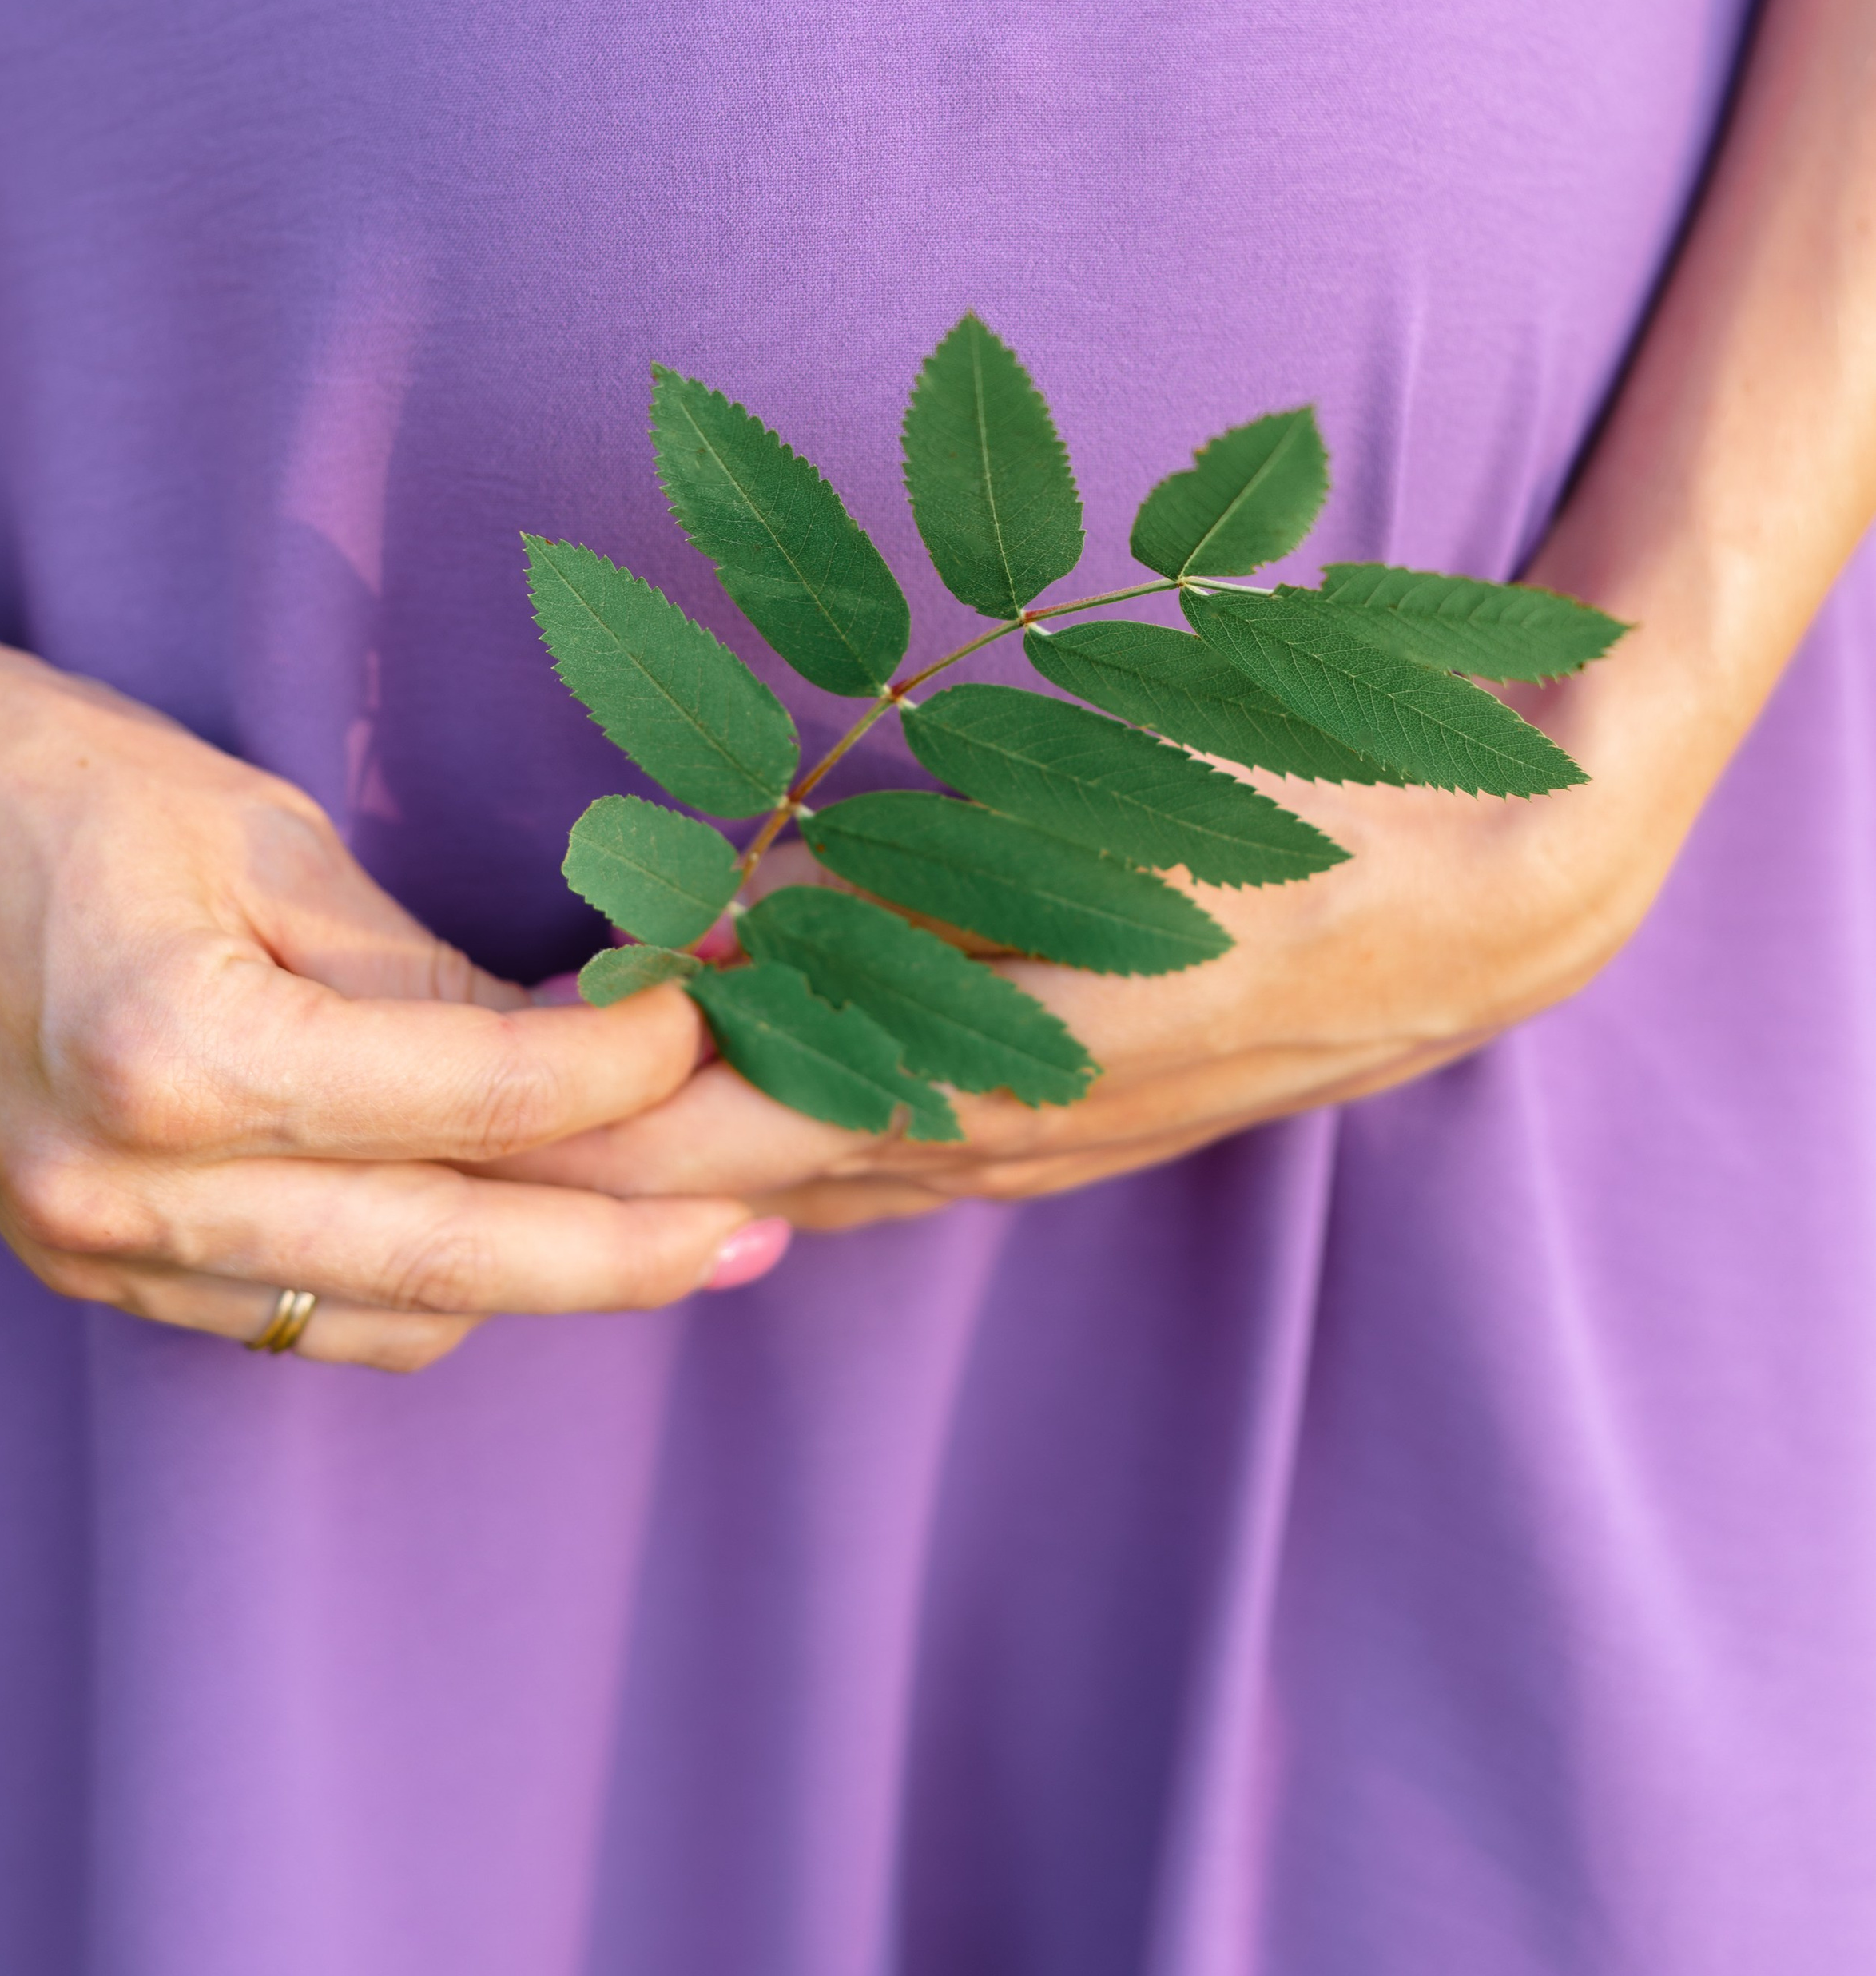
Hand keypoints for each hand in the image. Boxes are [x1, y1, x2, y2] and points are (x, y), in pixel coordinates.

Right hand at [0, 547, 768, 1370]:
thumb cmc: (49, 778)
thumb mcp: (259, 831)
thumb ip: (419, 970)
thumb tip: (589, 1044)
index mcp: (172, 1057)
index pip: (471, 1103)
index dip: (624, 1076)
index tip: (723, 1033)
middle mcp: (126, 1193)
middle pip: (448, 1263)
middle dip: (629, 1250)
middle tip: (762, 1221)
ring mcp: (94, 1253)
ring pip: (381, 1322)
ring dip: (534, 1281)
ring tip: (664, 1229)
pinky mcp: (83, 1267)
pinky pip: (293, 1322)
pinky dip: (415, 1288)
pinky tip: (504, 1228)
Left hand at [493, 657, 1700, 1231]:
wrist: (1499, 891)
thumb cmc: (1301, 801)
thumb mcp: (1097, 809)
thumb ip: (908, 879)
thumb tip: (738, 915)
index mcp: (1003, 1051)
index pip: (750, 1109)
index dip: (609, 1116)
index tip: (482, 1099)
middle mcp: (1018, 1124)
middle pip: (777, 1166)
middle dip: (627, 1163)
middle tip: (474, 1145)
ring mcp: (1070, 1137)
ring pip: (854, 1174)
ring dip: (720, 1163)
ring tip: (574, 1156)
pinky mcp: (1109, 1120)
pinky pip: (938, 1156)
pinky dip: (834, 1151)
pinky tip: (772, 1150)